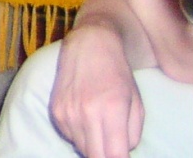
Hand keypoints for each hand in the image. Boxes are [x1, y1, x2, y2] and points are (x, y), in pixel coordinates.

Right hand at [51, 24, 143, 157]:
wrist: (89, 45)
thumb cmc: (118, 74)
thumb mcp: (137, 104)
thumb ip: (133, 134)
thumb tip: (122, 152)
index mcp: (111, 110)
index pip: (114, 155)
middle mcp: (86, 112)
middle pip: (95, 156)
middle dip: (105, 156)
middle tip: (113, 148)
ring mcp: (67, 111)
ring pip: (81, 148)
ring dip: (93, 146)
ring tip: (100, 131)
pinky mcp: (55, 110)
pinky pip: (69, 136)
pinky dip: (79, 136)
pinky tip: (86, 120)